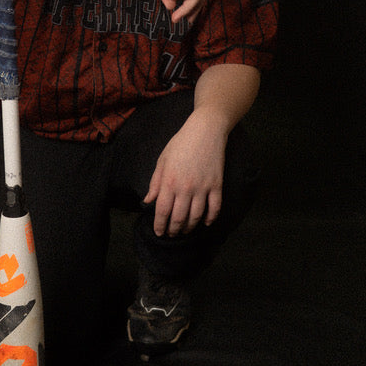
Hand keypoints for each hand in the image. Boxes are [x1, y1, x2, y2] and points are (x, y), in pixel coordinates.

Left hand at [143, 111, 227, 236]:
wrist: (205, 131)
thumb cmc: (180, 143)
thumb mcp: (162, 160)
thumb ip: (155, 182)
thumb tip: (148, 201)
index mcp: (169, 181)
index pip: (162, 211)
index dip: (160, 225)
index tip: (159, 232)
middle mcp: (185, 188)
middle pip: (179, 218)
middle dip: (174, 230)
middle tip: (171, 235)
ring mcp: (203, 188)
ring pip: (196, 216)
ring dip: (189, 227)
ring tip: (185, 230)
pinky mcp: (217, 185)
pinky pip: (214, 208)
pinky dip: (210, 219)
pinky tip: (205, 223)